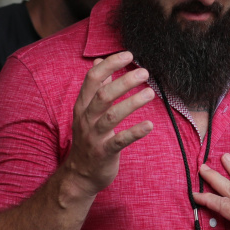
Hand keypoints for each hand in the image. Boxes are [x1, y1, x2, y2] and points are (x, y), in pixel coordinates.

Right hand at [62, 51, 154, 193]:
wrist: (80, 175)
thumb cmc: (88, 139)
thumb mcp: (87, 111)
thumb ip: (95, 86)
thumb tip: (100, 61)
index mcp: (82, 106)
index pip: (92, 78)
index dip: (110, 64)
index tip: (128, 54)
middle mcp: (86, 119)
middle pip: (103, 95)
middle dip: (124, 81)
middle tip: (144, 72)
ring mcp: (94, 136)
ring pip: (112, 116)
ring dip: (132, 103)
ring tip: (150, 93)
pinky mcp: (104, 153)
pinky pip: (120, 141)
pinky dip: (135, 132)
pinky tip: (149, 125)